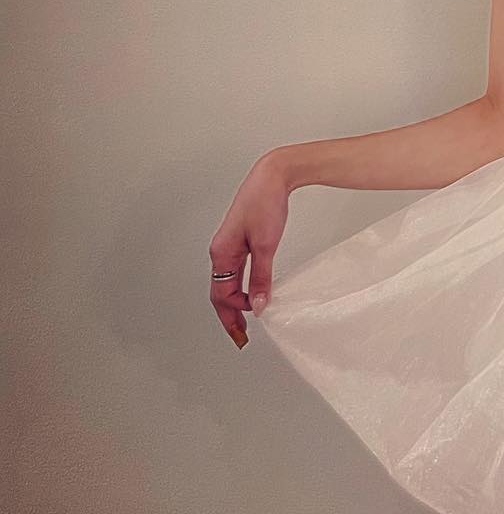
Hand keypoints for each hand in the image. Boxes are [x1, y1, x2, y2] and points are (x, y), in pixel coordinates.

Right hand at [208, 151, 292, 350]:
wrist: (273, 177)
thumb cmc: (265, 203)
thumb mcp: (266, 245)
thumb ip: (261, 277)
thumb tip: (258, 303)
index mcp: (221, 253)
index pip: (221, 295)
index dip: (232, 315)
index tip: (245, 330)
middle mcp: (221, 251)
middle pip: (220, 292)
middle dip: (228, 316)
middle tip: (239, 337)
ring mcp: (230, 246)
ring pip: (227, 282)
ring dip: (235, 302)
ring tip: (245, 320)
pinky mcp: (241, 240)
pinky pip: (236, 271)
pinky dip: (242, 286)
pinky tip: (252, 293)